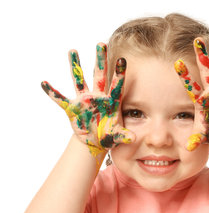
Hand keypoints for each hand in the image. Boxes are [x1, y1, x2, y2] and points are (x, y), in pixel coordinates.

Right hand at [41, 43, 134, 157]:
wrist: (96, 141)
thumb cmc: (108, 136)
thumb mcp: (117, 137)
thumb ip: (124, 136)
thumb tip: (133, 138)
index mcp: (111, 102)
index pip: (116, 85)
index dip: (119, 74)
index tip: (123, 59)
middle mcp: (98, 97)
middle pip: (99, 75)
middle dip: (100, 60)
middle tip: (101, 43)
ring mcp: (85, 101)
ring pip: (80, 80)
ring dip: (76, 66)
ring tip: (73, 50)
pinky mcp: (73, 108)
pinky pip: (60, 99)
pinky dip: (52, 93)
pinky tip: (44, 83)